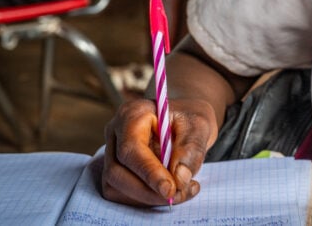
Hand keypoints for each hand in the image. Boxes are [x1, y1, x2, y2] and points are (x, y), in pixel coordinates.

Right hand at [101, 98, 217, 205]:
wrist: (186, 121)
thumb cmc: (190, 119)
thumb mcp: (199, 126)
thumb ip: (191, 150)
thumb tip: (179, 178)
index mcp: (132, 114)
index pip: (131, 148)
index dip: (148, 172)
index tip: (170, 190)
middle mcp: (116, 132)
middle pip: (117, 170)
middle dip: (148, 191)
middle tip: (178, 195)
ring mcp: (112, 152)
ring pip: (116, 185)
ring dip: (148, 197)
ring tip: (181, 192)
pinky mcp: (116, 169)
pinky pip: (121, 192)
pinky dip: (145, 198)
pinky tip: (169, 192)